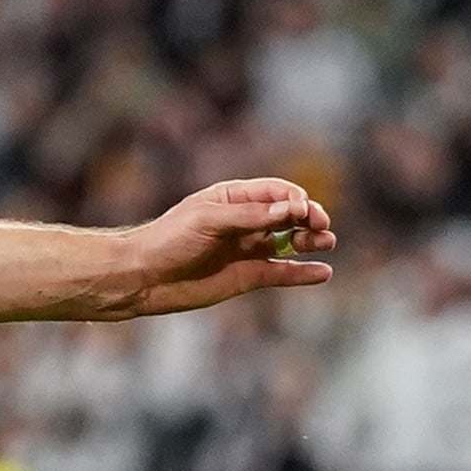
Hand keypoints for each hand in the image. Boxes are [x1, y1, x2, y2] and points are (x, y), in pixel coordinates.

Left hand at [122, 179, 336, 314]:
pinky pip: (282, 273)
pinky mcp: (248, 277)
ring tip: (326, 243)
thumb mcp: (208, 220)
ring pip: (290, 242)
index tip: (304, 211)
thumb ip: (250, 216)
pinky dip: (303, 273)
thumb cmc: (169, 240)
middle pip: (289, 215)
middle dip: (309, 218)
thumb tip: (292, 210)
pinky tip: (323, 272)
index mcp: (234, 198)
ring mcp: (248, 249)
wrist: (144, 277)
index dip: (295, 199)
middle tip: (321, 227)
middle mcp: (245, 222)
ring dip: (311, 241)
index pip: (276, 192)